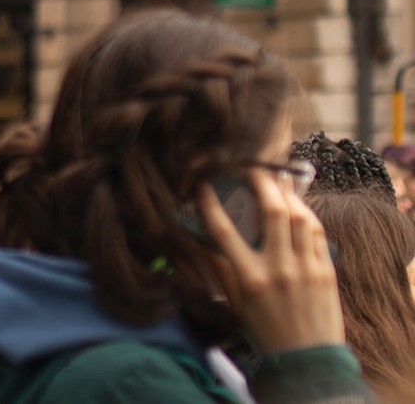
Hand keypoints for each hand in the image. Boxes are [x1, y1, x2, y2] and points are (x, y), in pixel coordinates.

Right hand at [198, 171, 345, 354]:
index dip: (208, 202)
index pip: (223, 230)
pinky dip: (306, 214)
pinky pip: (317, 232)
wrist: (308, 360)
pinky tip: (297, 207)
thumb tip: (203, 237)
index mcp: (250, 278)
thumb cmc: (265, 332)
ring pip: (300, 216)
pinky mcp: (327, 271)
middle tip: (252, 167)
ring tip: (277, 181)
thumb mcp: (236, 303)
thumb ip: (221, 268)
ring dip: (287, 193)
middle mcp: (279, 269)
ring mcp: (307, 268)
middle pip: (273, 211)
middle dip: (262, 182)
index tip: (200, 185)